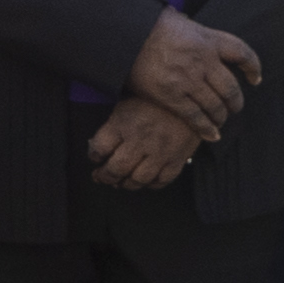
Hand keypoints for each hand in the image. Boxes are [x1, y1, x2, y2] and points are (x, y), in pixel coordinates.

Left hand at [84, 96, 203, 190]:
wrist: (189, 97)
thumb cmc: (152, 101)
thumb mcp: (126, 105)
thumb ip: (112, 127)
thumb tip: (97, 149)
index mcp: (123, 123)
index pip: (99, 149)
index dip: (94, 156)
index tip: (96, 158)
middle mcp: (140, 140)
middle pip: (116, 169)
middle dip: (105, 177)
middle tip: (102, 176)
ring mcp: (160, 152)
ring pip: (138, 180)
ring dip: (126, 184)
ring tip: (121, 181)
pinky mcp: (177, 159)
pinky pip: (161, 181)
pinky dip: (151, 184)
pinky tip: (145, 179)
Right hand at [126, 10, 258, 135]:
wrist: (123, 34)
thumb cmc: (148, 25)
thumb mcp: (179, 20)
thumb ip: (194, 31)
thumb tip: (193, 29)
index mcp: (208, 39)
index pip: (242, 54)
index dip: (253, 68)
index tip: (255, 78)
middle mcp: (203, 60)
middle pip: (231, 88)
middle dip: (236, 102)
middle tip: (235, 107)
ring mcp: (188, 79)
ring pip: (216, 105)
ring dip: (221, 116)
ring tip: (220, 120)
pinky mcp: (171, 96)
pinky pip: (195, 117)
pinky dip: (206, 129)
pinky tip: (211, 135)